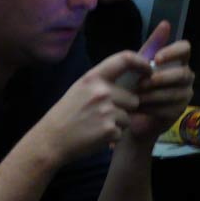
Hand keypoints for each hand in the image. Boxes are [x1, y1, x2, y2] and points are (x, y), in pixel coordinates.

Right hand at [30, 49, 150, 164]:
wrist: (50, 141)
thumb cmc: (65, 116)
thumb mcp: (79, 90)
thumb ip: (102, 82)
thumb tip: (131, 78)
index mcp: (93, 78)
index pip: (125, 59)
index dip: (142, 63)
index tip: (148, 70)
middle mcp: (101, 92)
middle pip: (133, 98)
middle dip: (124, 108)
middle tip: (103, 116)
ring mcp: (106, 111)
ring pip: (128, 117)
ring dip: (118, 124)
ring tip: (96, 126)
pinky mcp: (109, 130)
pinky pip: (122, 132)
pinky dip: (111, 136)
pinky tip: (95, 136)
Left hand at [127, 21, 194, 143]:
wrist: (134, 113)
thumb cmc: (138, 84)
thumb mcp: (141, 65)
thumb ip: (152, 45)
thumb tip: (165, 24)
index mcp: (178, 61)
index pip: (185, 49)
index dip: (172, 52)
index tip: (156, 60)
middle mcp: (186, 76)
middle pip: (182, 74)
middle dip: (160, 79)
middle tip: (141, 84)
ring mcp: (185, 95)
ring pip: (174, 93)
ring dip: (152, 95)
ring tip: (135, 97)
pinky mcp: (178, 112)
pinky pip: (167, 109)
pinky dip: (150, 108)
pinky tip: (137, 108)